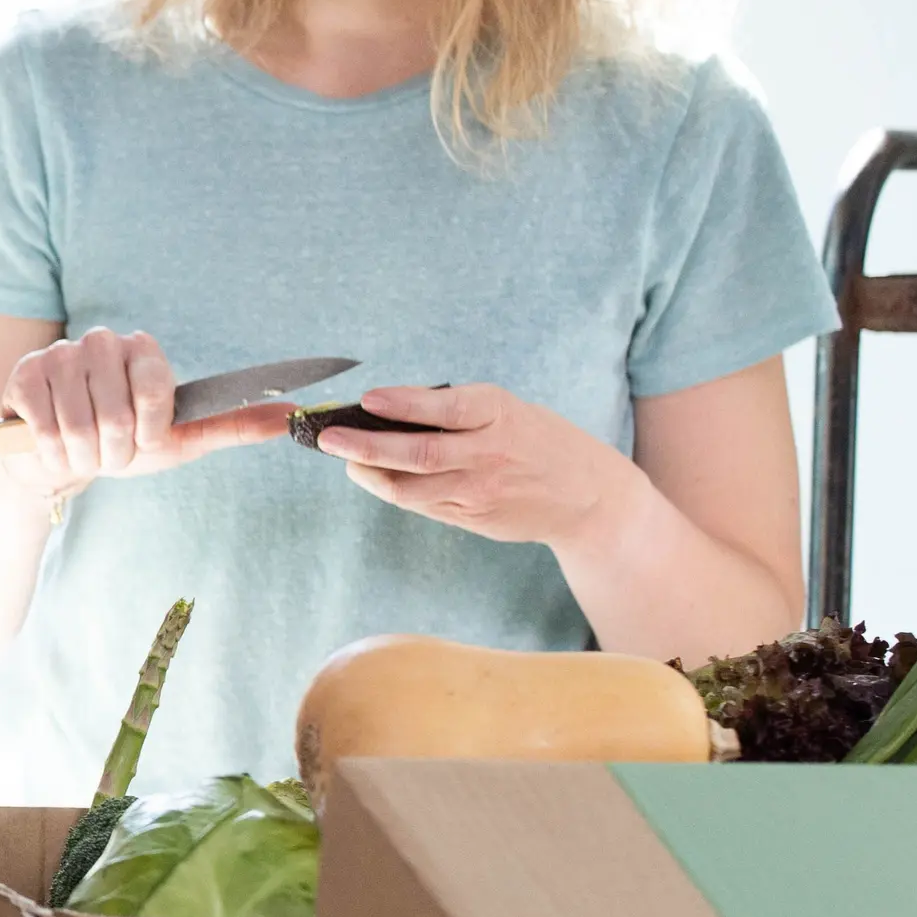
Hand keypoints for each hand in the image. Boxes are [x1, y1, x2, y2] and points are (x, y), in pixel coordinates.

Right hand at [0, 328, 295, 500]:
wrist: (57, 458)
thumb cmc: (121, 445)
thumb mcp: (179, 439)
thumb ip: (232, 425)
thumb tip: (293, 416)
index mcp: (142, 349)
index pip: (156, 392)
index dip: (148, 432)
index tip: (142, 441)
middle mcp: (100, 342)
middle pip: (117, 415)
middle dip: (114, 453)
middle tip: (107, 453)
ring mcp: (58, 355)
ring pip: (78, 426)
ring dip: (82, 457)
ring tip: (79, 452)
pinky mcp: (23, 376)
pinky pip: (44, 430)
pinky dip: (52, 455)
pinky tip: (51, 449)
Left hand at [310, 383, 633, 547]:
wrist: (588, 498)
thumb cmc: (539, 442)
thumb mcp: (508, 410)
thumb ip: (457, 410)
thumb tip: (390, 405)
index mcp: (499, 415)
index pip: (446, 407)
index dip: (404, 402)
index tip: (368, 398)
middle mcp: (489, 454)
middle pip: (417, 452)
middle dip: (365, 445)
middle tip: (328, 438)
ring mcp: (479, 491)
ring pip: (409, 487)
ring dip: (369, 474)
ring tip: (346, 459)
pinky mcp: (472, 518)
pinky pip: (421, 504)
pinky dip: (392, 489)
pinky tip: (376, 476)